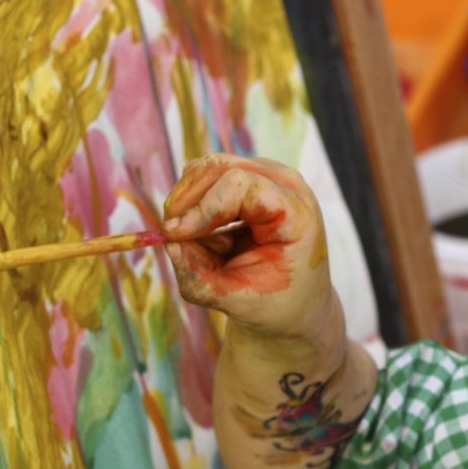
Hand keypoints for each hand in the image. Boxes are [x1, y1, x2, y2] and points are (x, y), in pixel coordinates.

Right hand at [164, 154, 333, 335]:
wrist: (297, 300)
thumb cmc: (273, 301)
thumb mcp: (235, 301)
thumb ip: (199, 278)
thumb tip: (170, 243)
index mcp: (296, 215)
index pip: (240, 185)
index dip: (202, 207)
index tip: (174, 235)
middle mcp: (287, 185)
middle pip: (218, 167)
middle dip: (186, 202)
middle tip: (172, 237)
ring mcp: (270, 175)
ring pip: (208, 169)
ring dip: (191, 207)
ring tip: (210, 247)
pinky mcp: (252, 177)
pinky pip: (208, 179)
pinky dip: (197, 207)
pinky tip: (215, 238)